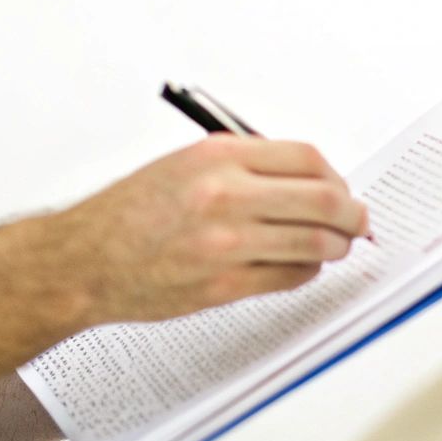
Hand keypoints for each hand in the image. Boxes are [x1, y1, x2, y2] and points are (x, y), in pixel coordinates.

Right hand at [51, 136, 370, 323]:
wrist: (85, 259)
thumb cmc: (128, 212)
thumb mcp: (184, 164)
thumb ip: (241, 165)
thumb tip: (298, 177)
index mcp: (217, 156)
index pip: (306, 158)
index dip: (335, 175)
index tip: (340, 186)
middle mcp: (225, 194)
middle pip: (322, 199)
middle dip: (351, 213)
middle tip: (357, 220)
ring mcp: (226, 242)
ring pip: (313, 242)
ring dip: (336, 246)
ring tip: (336, 246)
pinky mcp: (222, 284)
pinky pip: (289, 276)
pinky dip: (307, 270)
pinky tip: (302, 265)